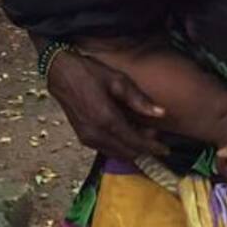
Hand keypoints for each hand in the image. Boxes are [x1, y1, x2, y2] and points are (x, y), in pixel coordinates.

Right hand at [45, 50, 168, 160]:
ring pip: (117, 153)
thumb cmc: (90, 73)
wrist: (61, 74)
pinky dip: (119, 145)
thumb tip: (161, 113)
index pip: (135, 142)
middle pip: (127, 152)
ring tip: (142, 131)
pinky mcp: (83, 137)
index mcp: (106, 119)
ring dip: (132, 148)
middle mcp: (96, 133)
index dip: (152, 147)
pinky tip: (126, 131)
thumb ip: (140, 100)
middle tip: (154, 133)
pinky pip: (106, 149)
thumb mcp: (118, 81)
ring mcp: (87, 137)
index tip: (165, 149)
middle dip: (144, 148)